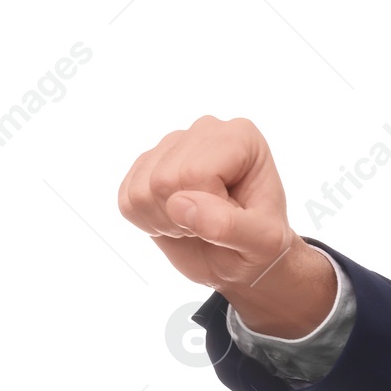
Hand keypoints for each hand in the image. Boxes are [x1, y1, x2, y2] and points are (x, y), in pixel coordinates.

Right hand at [117, 114, 332, 336]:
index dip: (209, 208)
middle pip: (163, 180)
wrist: (242, 260)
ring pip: (141, 191)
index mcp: (240, 137)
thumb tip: (180, 205)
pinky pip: (126, 200)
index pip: (196, 173)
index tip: (233, 217)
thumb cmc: (260, 247)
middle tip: (213, 224)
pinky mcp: (146, 166)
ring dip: (166, 222)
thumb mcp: (263, 244)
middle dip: (185, 217)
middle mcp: (204, 130)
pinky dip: (149, 222)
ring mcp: (171, 145)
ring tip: (197, 223)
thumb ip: (229, 226)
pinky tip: (178, 220)